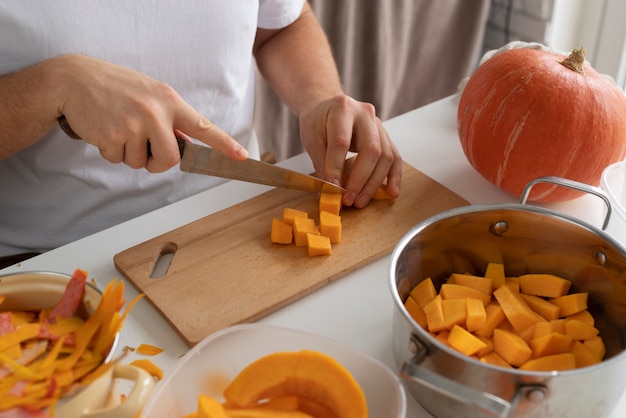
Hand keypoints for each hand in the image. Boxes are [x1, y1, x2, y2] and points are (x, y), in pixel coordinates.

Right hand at [56, 55, 246, 171]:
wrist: (74, 79)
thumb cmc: (117, 88)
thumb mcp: (150, 94)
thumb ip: (169, 117)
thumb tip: (185, 143)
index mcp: (169, 100)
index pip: (202, 125)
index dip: (223, 143)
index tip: (241, 156)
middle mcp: (155, 112)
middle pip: (170, 160)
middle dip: (158, 163)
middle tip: (146, 150)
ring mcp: (134, 124)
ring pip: (142, 163)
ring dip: (130, 154)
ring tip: (119, 128)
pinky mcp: (113, 135)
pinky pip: (119, 159)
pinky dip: (111, 151)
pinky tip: (104, 129)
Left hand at [299, 95, 401, 207]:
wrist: (328, 108)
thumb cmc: (318, 122)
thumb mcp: (311, 139)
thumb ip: (322, 163)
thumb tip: (332, 188)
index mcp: (342, 109)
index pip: (341, 142)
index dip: (336, 167)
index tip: (333, 188)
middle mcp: (365, 114)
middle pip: (371, 150)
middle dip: (360, 179)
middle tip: (349, 199)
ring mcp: (379, 125)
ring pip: (386, 156)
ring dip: (374, 183)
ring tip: (361, 201)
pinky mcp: (385, 136)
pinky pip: (394, 157)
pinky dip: (393, 177)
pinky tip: (391, 192)